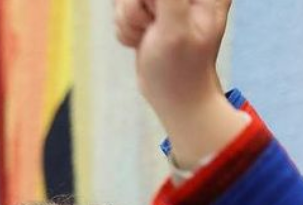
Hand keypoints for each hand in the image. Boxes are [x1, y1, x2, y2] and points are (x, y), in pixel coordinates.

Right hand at [114, 0, 244, 164]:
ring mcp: (164, 0)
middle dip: (135, 10)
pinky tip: (142, 41)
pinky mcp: (148, 11)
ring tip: (148, 39)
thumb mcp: (175, 28)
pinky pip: (122, 8)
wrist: (173, 96)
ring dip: (129, 22)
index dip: (146, 1)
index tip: (157, 18)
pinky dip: (126, 29)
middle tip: (152, 30)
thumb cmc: (180, 68)